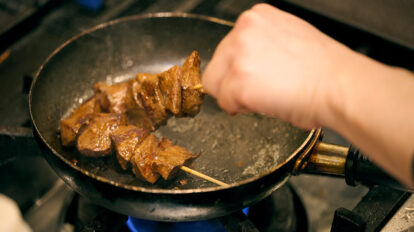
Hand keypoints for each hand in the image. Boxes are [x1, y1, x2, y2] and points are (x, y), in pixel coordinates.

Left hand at [202, 3, 353, 128]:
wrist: (339, 86)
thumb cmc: (324, 70)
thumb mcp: (290, 38)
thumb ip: (263, 44)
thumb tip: (249, 61)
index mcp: (257, 17)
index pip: (228, 47)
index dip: (238, 68)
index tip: (251, 77)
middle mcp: (244, 30)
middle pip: (217, 64)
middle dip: (233, 81)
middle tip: (260, 91)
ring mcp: (238, 55)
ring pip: (214, 83)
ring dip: (234, 95)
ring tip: (264, 97)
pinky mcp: (237, 81)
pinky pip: (224, 102)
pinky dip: (239, 109)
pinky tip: (263, 104)